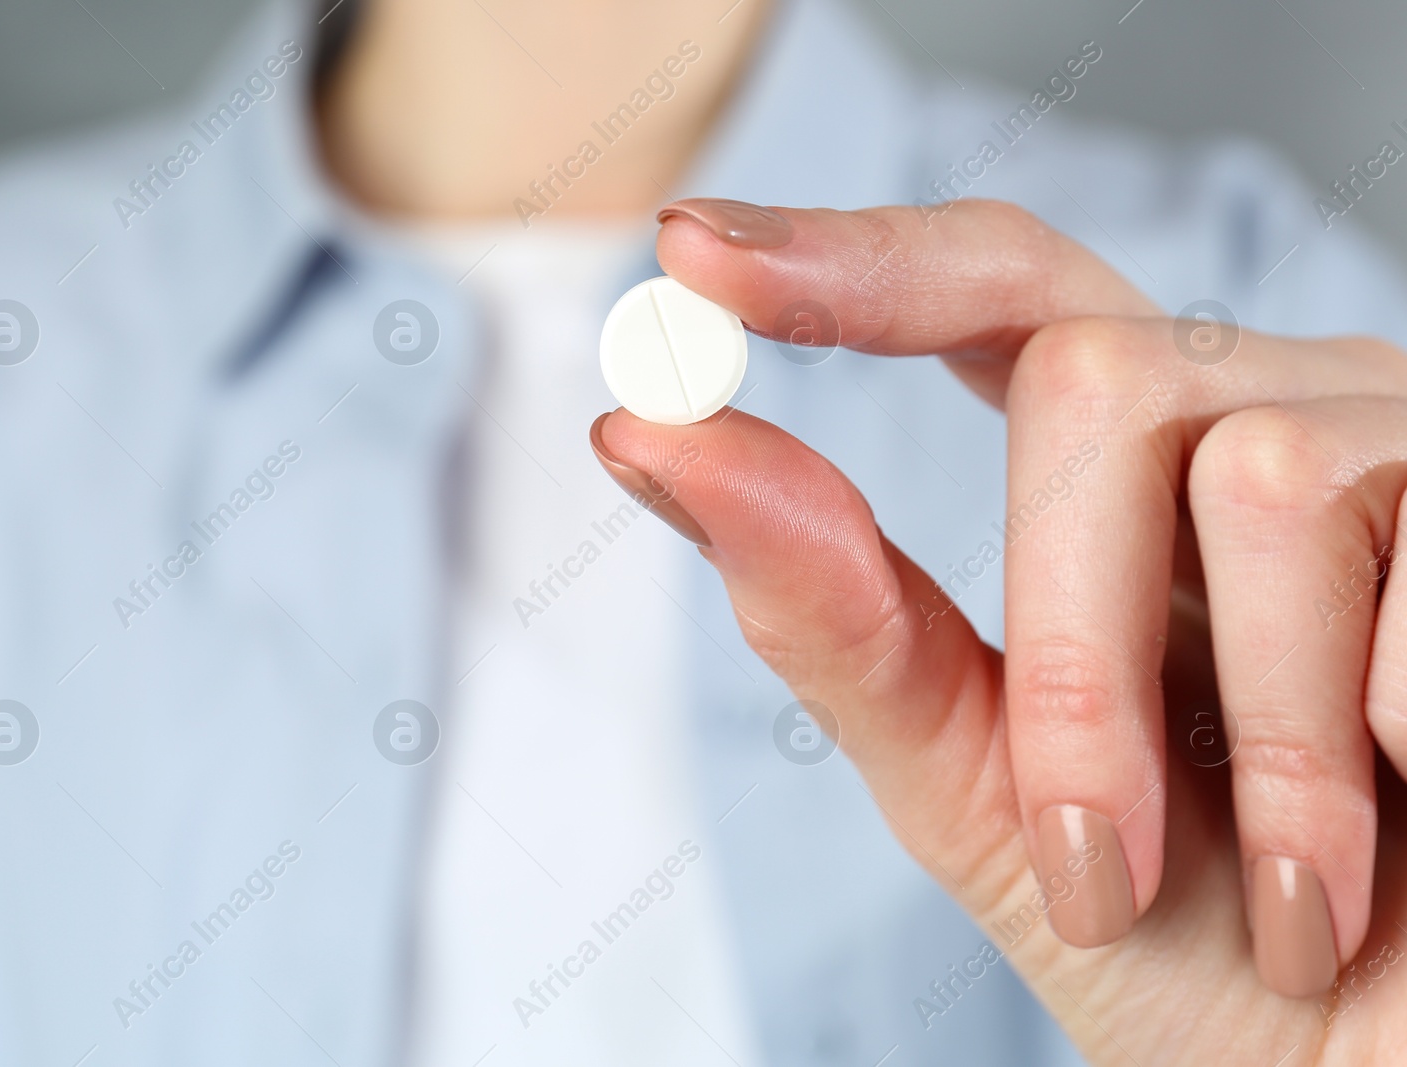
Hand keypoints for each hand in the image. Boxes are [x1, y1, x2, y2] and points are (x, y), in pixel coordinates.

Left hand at [590, 198, 1406, 1063]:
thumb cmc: (1195, 939)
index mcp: (1131, 467)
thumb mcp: (985, 791)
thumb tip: (656, 442)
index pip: (990, 292)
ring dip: (1243, 742)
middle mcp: (1270, 413)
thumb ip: (839, 622)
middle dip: (1071, 650)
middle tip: (1094, 856)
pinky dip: (1365, 763)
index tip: (688, 257)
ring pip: (1257, 476)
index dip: (849, 260)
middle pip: (1094, 380)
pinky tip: (1388, 871)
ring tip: (1290, 901)